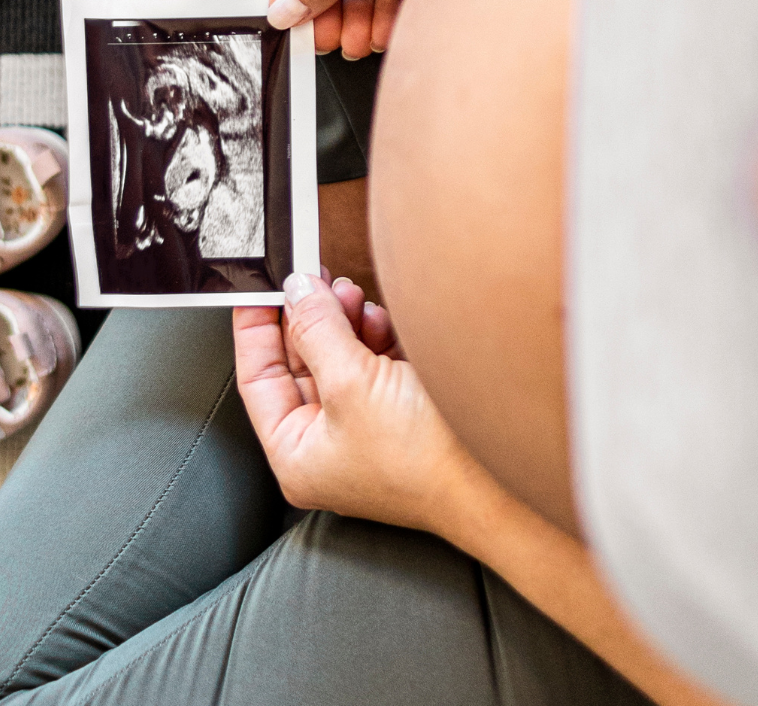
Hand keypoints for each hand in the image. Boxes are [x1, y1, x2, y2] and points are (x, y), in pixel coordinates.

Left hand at [233, 273, 480, 532]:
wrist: (503, 479)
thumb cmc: (426, 459)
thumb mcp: (351, 384)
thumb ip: (315, 331)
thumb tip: (295, 293)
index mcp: (297, 455)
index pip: (257, 379)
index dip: (254, 329)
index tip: (258, 287)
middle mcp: (326, 446)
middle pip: (299, 363)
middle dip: (308, 317)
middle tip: (313, 279)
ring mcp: (365, 428)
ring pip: (337, 357)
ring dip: (342, 321)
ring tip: (350, 295)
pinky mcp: (400, 411)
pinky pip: (372, 363)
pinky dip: (373, 335)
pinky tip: (379, 320)